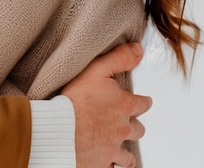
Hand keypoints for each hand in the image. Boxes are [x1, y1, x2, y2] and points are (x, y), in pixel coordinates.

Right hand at [61, 43, 151, 167]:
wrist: (60, 130)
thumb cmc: (75, 99)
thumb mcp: (96, 70)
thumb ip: (119, 58)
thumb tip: (138, 49)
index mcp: (125, 105)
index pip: (144, 103)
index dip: (141, 101)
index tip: (139, 101)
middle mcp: (123, 128)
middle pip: (139, 129)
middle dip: (133, 125)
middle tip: (124, 122)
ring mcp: (113, 148)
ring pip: (128, 154)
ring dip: (125, 149)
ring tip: (117, 145)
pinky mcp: (102, 163)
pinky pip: (112, 167)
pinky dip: (110, 164)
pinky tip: (104, 160)